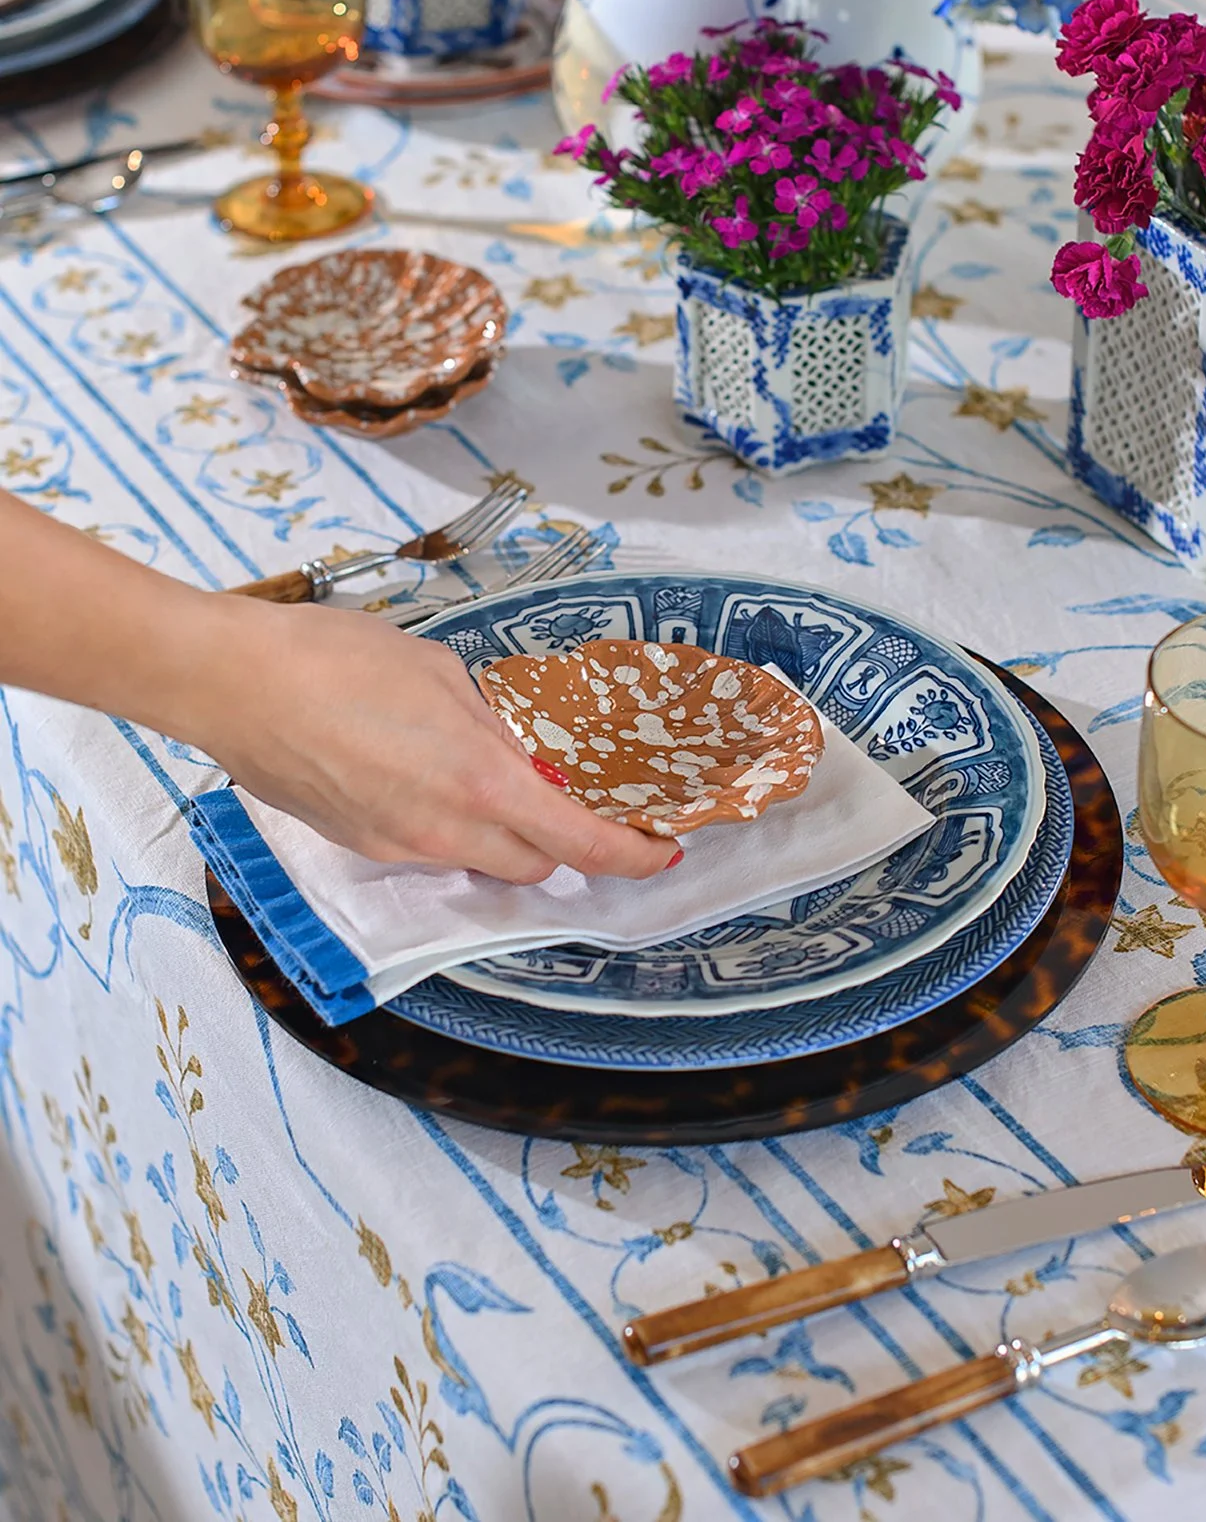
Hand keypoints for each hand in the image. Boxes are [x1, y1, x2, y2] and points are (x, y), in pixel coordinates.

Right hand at [192, 599, 678, 883]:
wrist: (232, 684)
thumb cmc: (334, 659)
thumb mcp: (439, 673)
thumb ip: (495, 721)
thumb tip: (527, 751)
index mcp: (478, 779)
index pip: (577, 842)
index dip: (627, 854)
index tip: (657, 849)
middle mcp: (442, 829)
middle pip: (534, 863)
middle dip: (561, 839)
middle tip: (567, 793)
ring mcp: (397, 845)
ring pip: (479, 859)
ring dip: (502, 832)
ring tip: (486, 772)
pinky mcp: (360, 844)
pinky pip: (428, 848)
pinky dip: (449, 824)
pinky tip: (424, 771)